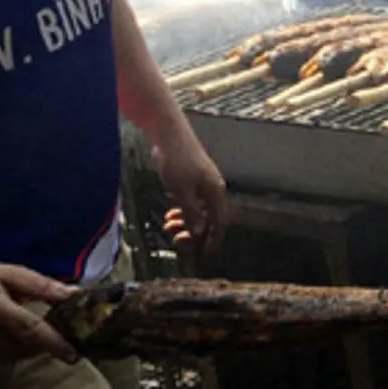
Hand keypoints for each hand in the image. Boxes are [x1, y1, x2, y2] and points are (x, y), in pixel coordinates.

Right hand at [0, 256, 78, 363]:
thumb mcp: (9, 273)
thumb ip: (42, 286)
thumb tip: (75, 295)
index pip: (29, 328)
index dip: (54, 343)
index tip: (74, 355)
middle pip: (17, 349)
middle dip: (34, 345)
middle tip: (38, 334)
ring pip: (1, 360)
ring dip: (14, 351)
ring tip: (7, 330)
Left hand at [157, 131, 227, 255]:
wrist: (169, 135)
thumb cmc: (177, 160)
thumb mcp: (181, 191)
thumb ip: (191, 213)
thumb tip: (200, 233)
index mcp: (215, 192)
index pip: (219, 222)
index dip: (213, 239)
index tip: (205, 253)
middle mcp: (212, 190)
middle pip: (209, 219)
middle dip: (194, 232)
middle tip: (176, 240)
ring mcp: (202, 184)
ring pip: (198, 211)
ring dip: (185, 223)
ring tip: (168, 227)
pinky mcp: (191, 180)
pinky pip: (191, 203)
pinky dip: (181, 212)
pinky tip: (169, 215)